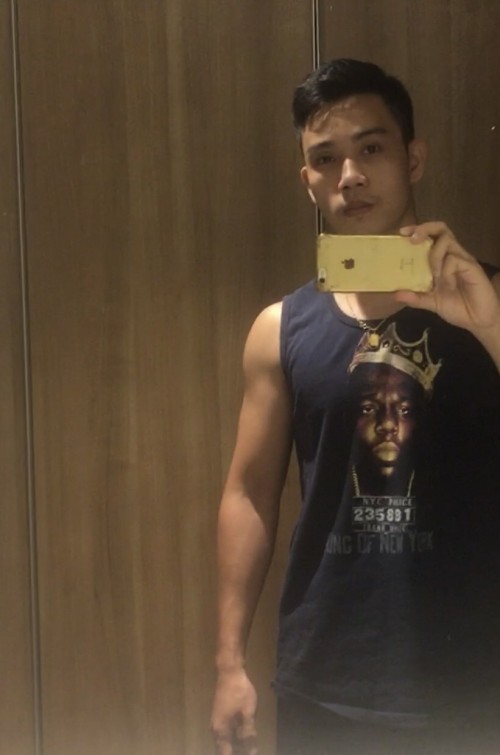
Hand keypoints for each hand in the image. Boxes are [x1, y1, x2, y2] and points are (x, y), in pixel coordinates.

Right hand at [211, 669, 257, 754]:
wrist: (230, 672)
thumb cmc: (240, 692)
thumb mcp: (248, 713)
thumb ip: (249, 733)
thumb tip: (251, 751)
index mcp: (220, 730)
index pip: (226, 753)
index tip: (248, 754)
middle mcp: (215, 728)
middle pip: (224, 748)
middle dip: (236, 751)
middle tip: (250, 749)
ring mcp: (216, 721)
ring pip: (225, 740)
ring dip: (236, 744)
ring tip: (249, 744)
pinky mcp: (220, 715)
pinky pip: (225, 732)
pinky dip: (234, 736)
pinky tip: (244, 733)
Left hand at [396, 222, 499, 337]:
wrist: (478, 321)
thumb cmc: (457, 308)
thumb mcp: (431, 303)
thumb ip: (415, 298)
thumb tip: (395, 294)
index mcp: (442, 260)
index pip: (431, 236)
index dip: (418, 230)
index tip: (402, 232)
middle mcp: (452, 255)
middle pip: (441, 229)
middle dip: (424, 228)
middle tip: (412, 239)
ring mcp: (463, 259)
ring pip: (446, 241)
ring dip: (434, 256)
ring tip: (434, 276)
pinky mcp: (472, 266)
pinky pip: (454, 260)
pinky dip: (446, 272)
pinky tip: (448, 286)